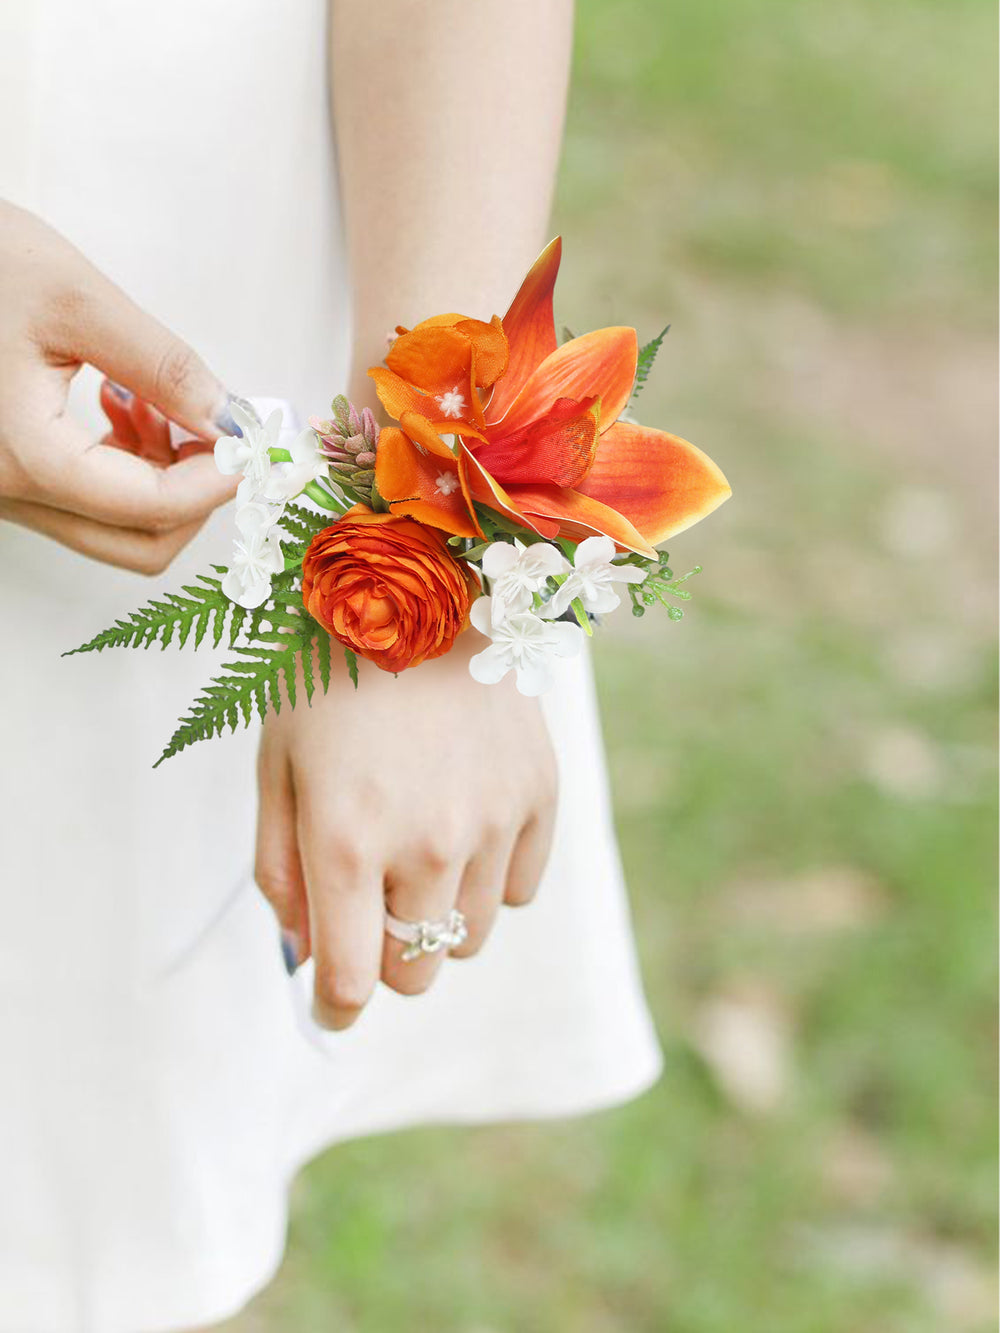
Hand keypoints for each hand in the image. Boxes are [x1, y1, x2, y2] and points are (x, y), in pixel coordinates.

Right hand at [0, 200, 238, 572]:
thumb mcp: (73, 297)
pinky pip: (86, 500)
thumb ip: (161, 365)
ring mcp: (7, 491)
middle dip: (195, 494)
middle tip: (214, 429)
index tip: (251, 440)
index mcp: (24, 457)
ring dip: (162, 479)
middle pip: (140, 545)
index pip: (150, 508)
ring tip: (152, 400)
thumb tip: (229, 418)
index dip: (217, 480)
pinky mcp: (8, 476)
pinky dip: (126, 466)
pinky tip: (120, 402)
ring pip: (115, 527)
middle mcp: (9, 493)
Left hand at [255, 631, 557, 1028]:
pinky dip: (489, 878)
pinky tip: (465, 821)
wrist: (419, 581)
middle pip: (416, 972)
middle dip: (383, 957)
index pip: (349, 981)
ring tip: (417, 851)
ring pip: (470, 939)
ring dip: (436, 919)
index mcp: (348, 840)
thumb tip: (305, 954)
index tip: (329, 1005)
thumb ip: (281, 870)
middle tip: (369, 907)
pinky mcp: (541, 794)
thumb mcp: (276, 765)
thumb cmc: (327, 674)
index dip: (332, 1008)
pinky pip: (520, 889)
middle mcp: (429, 844)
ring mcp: (495, 820)